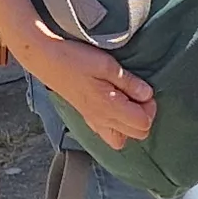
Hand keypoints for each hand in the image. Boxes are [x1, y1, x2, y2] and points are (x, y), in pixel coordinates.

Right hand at [4, 25, 153, 146]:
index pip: (143, 124)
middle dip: (144, 116)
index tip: (144, 91)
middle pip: (138, 134)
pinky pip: (107, 134)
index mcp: (109, 107)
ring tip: (128, 103)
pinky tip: (114, 107)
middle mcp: (103, 120)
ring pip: (122, 140)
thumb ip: (129, 82)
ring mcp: (93, 121)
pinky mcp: (86, 117)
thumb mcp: (107, 65)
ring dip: (131, 124)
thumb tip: (148, 95)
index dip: (150, 108)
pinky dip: (116, 126)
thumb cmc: (75, 59)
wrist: (47, 59)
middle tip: (138, 95)